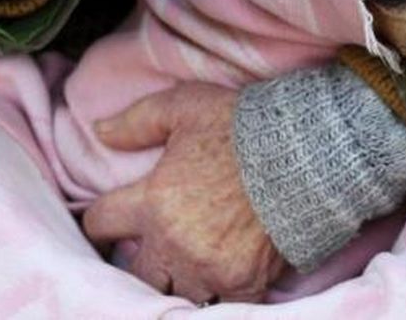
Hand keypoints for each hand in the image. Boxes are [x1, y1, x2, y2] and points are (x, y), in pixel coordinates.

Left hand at [82, 83, 285, 302]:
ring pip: (175, 291)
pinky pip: (219, 304)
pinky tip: (222, 279)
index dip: (102, 222)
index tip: (111, 223)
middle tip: (154, 248)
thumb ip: (137, 122)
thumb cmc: (243, 125)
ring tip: (188, 264)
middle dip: (141, 259)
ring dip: (178, 279)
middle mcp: (173, 241)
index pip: (101, 223)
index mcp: (152, 201)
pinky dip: (218, 294)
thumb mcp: (185, 106)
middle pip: (137, 271)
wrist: (307, 151)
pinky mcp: (244, 280)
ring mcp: (209, 266)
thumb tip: (98, 131)